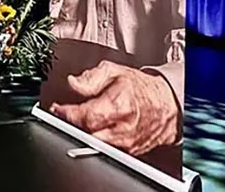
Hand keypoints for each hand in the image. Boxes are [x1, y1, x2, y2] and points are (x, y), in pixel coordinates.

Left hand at [50, 61, 179, 156]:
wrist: (166, 105)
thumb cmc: (142, 88)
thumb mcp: (115, 71)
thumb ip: (90, 77)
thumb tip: (73, 83)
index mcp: (120, 105)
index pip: (84, 116)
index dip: (66, 113)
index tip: (58, 109)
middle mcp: (123, 127)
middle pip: (86, 132)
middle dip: (72, 124)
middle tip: (68, 114)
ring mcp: (126, 143)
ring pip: (94, 143)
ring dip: (84, 132)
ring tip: (84, 119)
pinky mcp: (128, 152)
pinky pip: (105, 149)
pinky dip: (96, 139)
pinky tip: (97, 128)